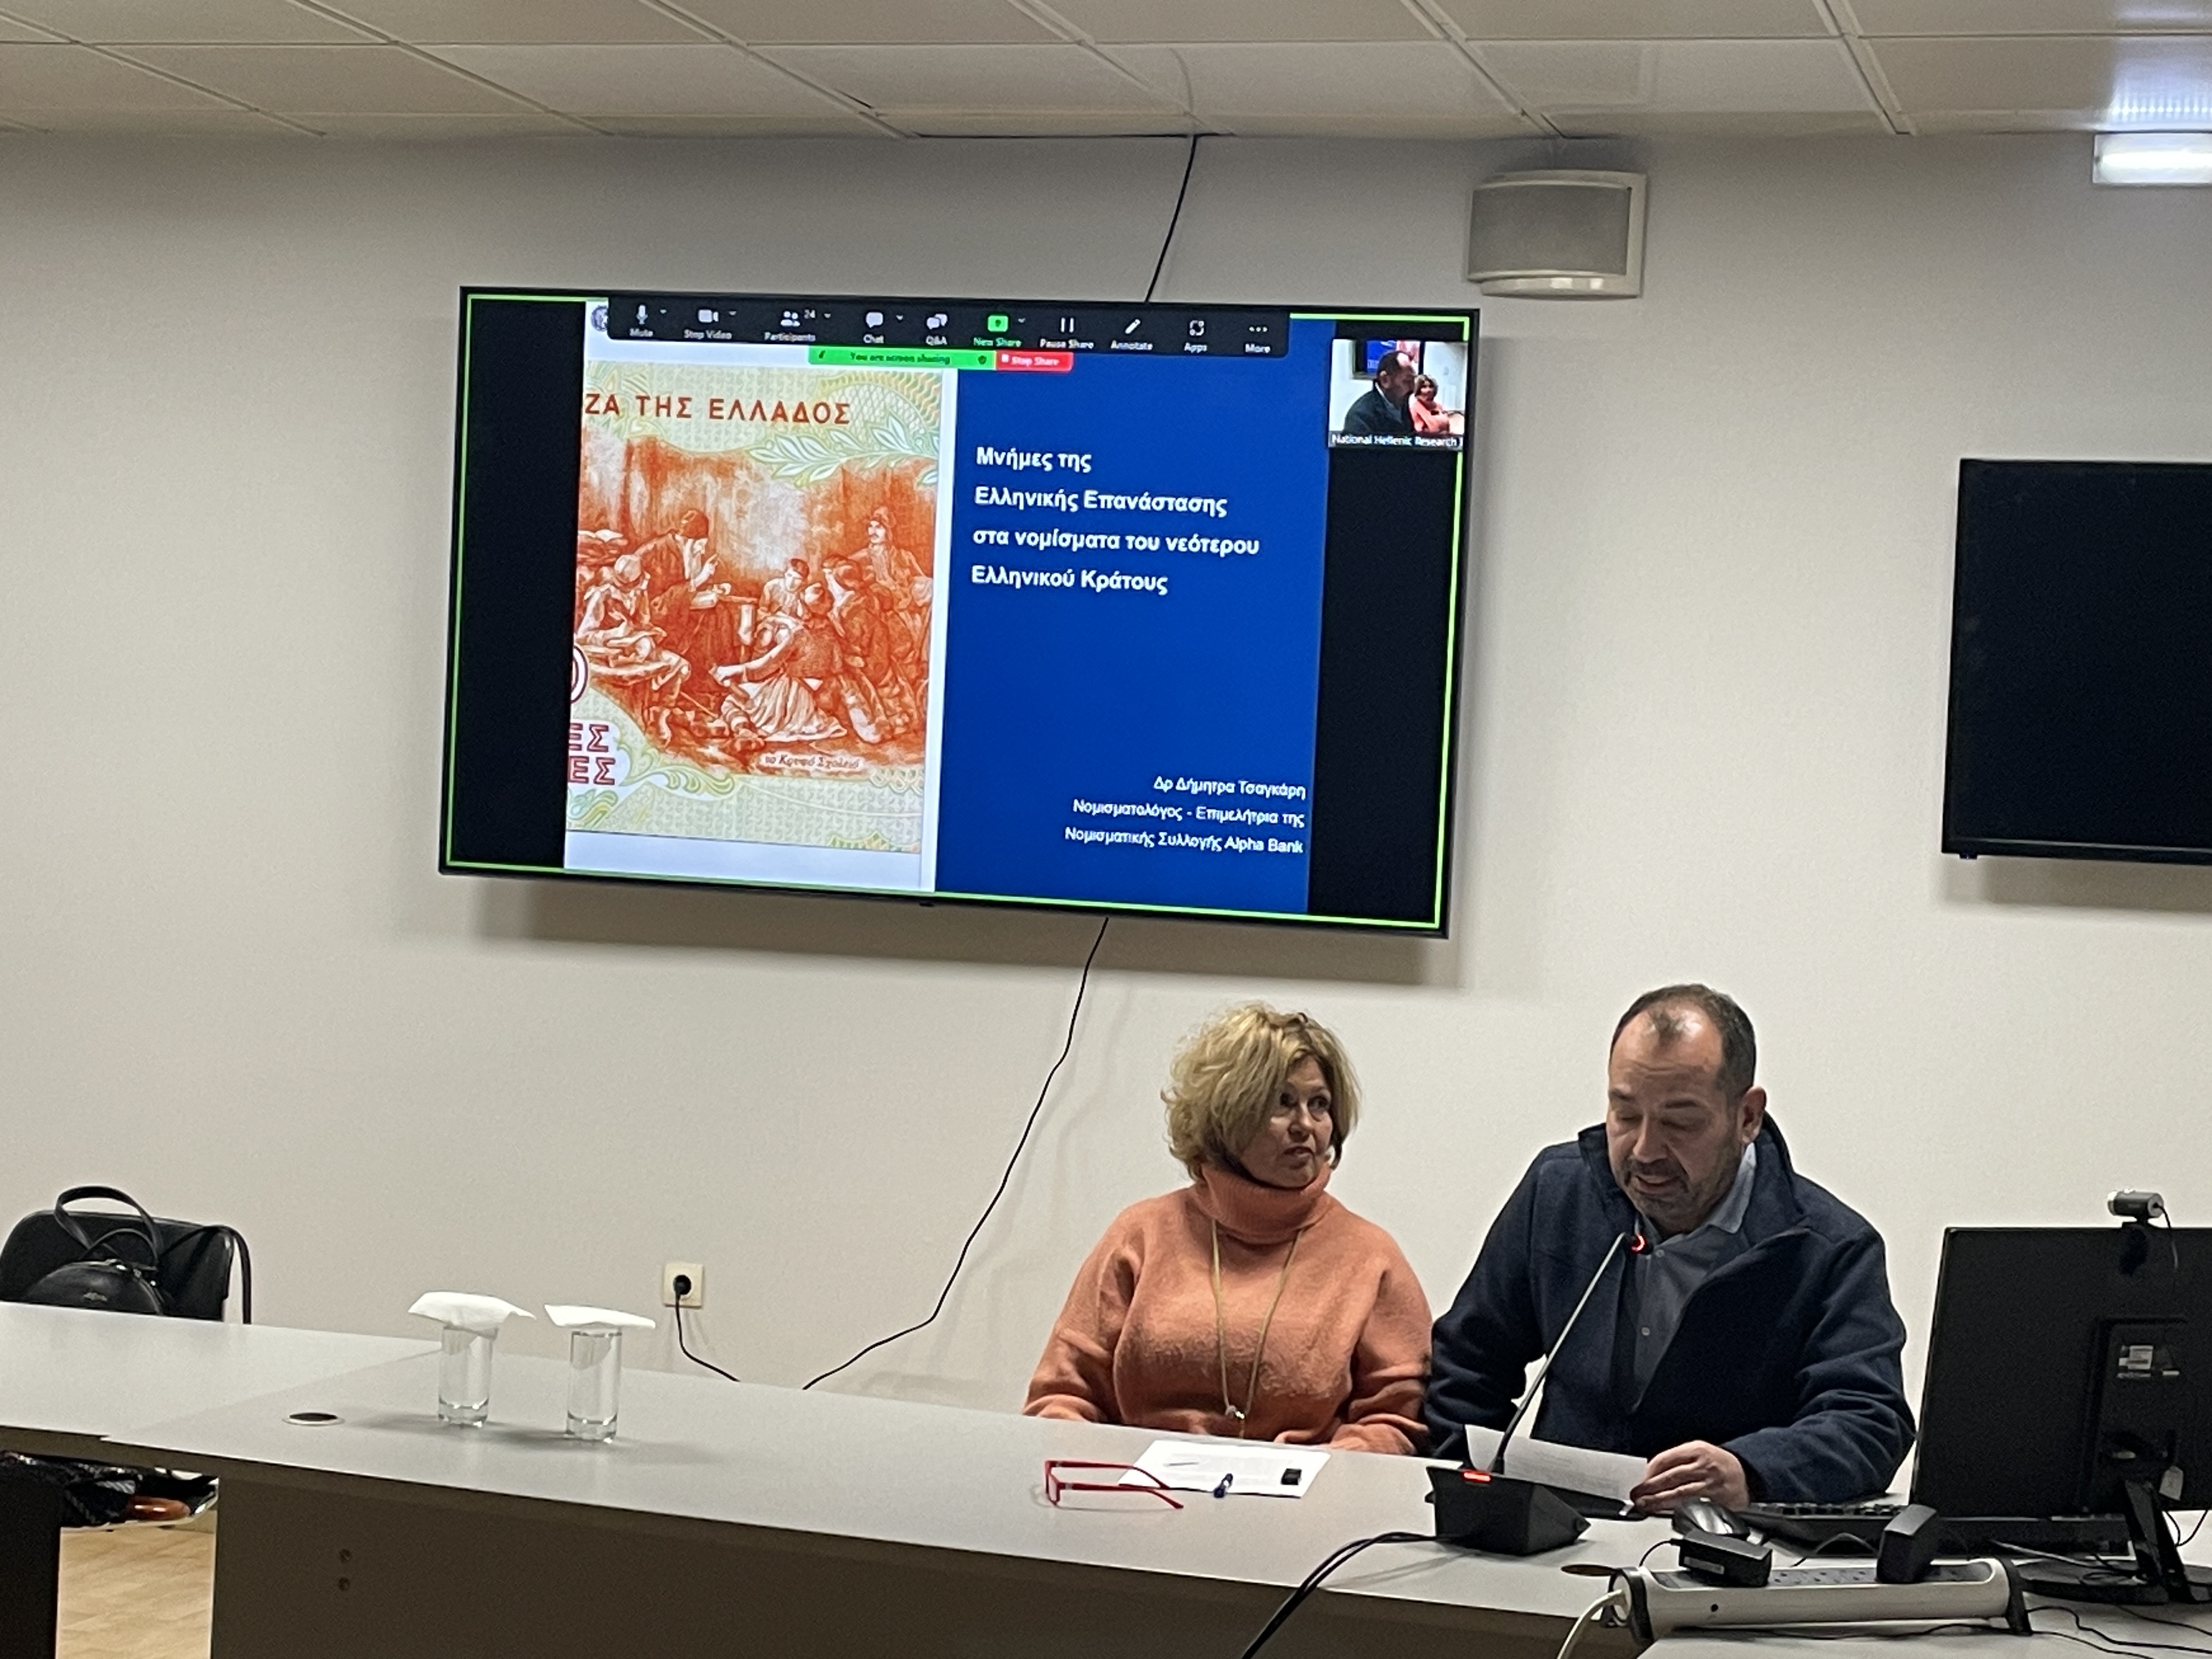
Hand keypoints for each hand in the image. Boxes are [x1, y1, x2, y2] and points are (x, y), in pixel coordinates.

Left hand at [1630, 1442, 1748, 1512]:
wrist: (1746, 1475)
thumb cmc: (1718, 1464)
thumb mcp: (1699, 1453)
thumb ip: (1679, 1461)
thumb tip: (1653, 1473)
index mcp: (1695, 1449)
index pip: (1666, 1459)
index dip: (1650, 1471)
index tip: (1640, 1480)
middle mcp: (1702, 1463)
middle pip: (1670, 1476)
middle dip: (1650, 1487)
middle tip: (1636, 1494)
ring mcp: (1709, 1480)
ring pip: (1679, 1491)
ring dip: (1659, 1499)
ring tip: (1646, 1504)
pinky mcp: (1715, 1496)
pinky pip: (1691, 1501)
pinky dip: (1676, 1506)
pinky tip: (1666, 1509)